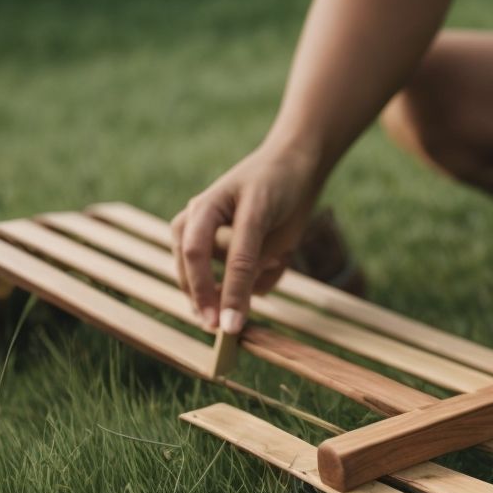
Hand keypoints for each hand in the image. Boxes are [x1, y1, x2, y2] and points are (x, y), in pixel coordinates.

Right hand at [171, 148, 318, 332]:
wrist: (298, 167)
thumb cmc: (275, 184)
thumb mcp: (258, 220)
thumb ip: (243, 266)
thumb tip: (231, 317)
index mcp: (200, 212)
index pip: (194, 255)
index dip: (204, 291)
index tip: (219, 325)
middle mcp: (199, 229)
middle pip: (196, 274)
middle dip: (219, 294)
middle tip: (237, 320)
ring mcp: (217, 243)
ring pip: (222, 281)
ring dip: (246, 280)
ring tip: (275, 259)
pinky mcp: (240, 255)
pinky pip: (250, 281)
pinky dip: (265, 277)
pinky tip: (278, 257)